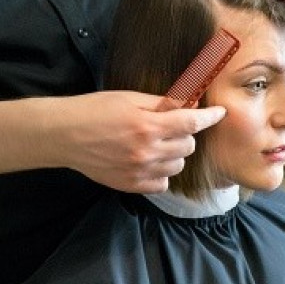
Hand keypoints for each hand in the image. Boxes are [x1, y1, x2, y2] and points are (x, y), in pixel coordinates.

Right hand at [61, 90, 225, 193]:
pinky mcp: (130, 185)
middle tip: (170, 125)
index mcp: (147, 125)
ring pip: (178, 166)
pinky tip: (150, 161)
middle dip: (185, 133)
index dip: (210, 117)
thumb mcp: (128, 97)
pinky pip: (162, 183)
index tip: (220, 113)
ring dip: (175, 154)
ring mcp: (139, 171)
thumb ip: (160, 103)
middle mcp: (147, 151)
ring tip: (158, 143)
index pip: (191, 122)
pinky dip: (162, 172)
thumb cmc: (95, 109)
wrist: (64, 134)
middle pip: (188, 146)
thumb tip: (187, 103)